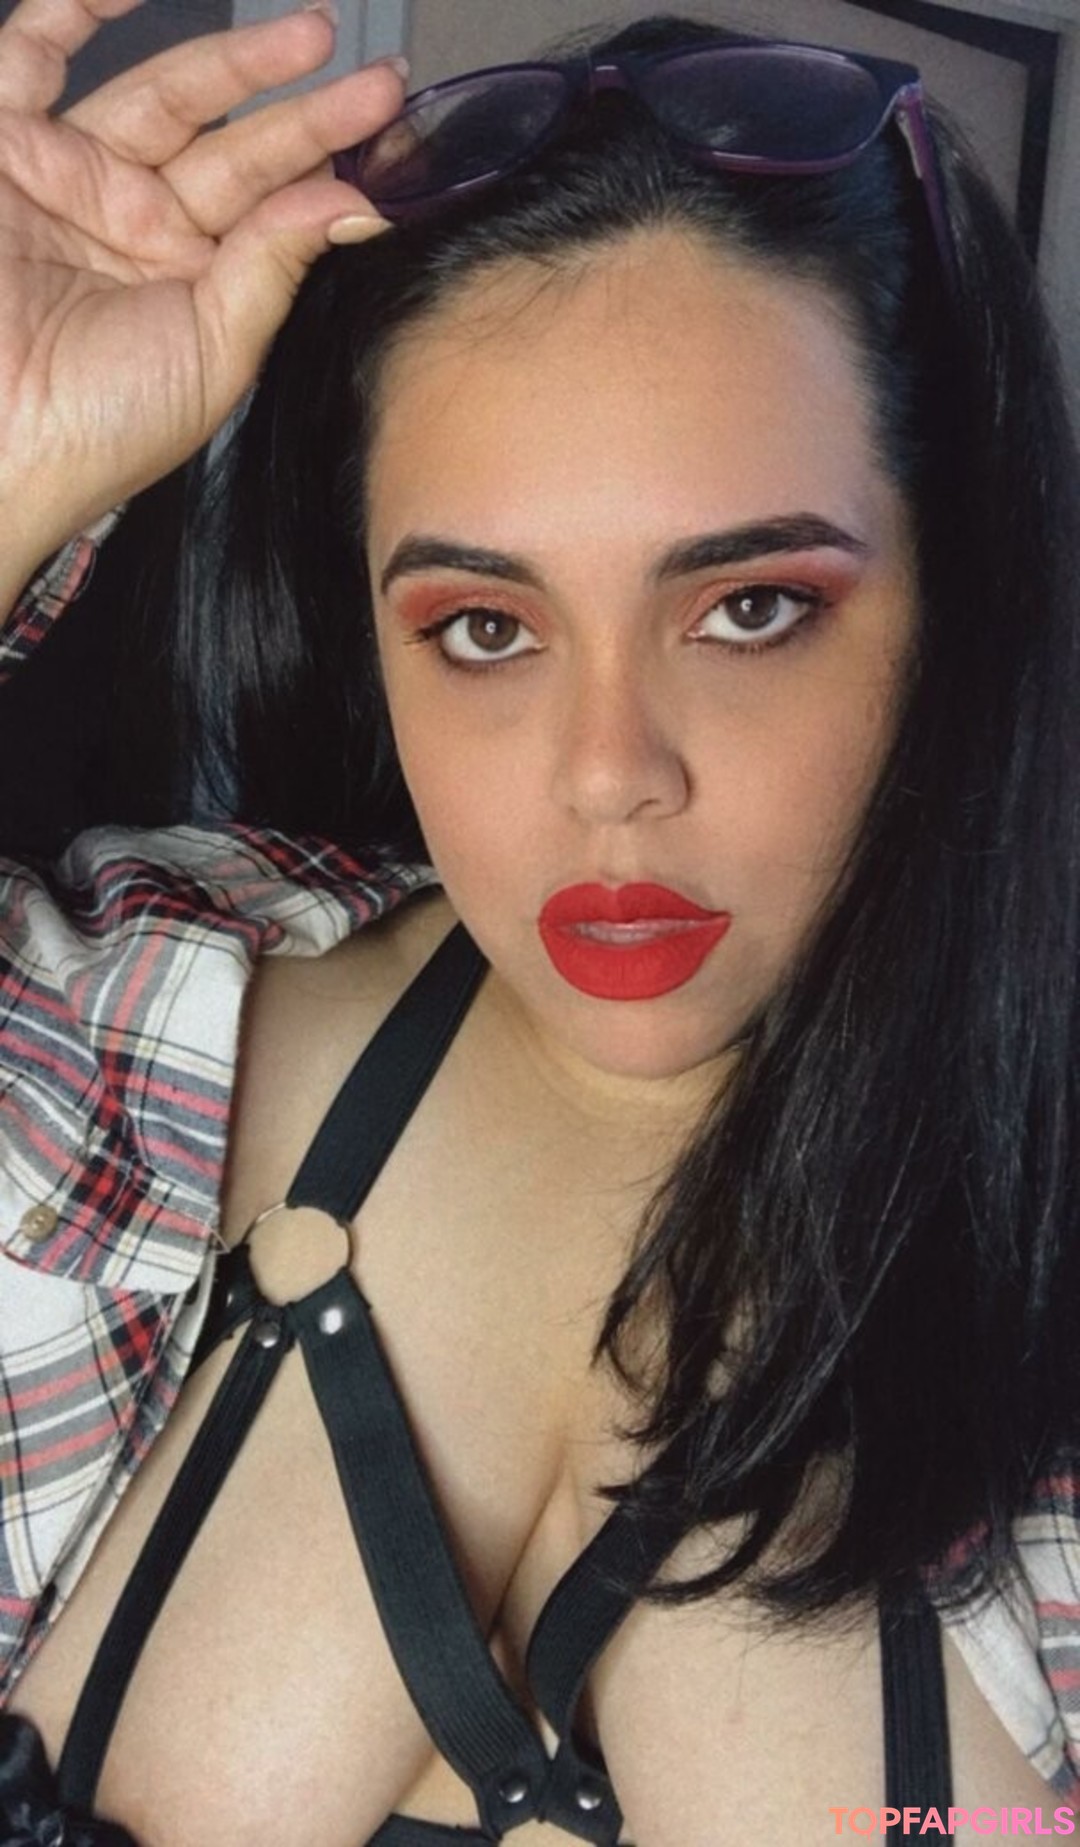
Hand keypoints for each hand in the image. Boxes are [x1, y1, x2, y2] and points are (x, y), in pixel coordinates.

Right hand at [0, 0, 402, 584]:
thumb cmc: (102, 423)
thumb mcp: (214, 350)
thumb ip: (275, 267)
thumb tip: (355, 201)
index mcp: (191, 279)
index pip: (271, 201)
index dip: (331, 162)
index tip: (392, 130)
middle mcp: (137, 221)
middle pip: (232, 143)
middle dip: (304, 107)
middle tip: (376, 79)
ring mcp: (73, 177)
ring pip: (163, 92)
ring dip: (235, 60)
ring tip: (315, 35)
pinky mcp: (3, 145)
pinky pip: (34, 52)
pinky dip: (80, 8)